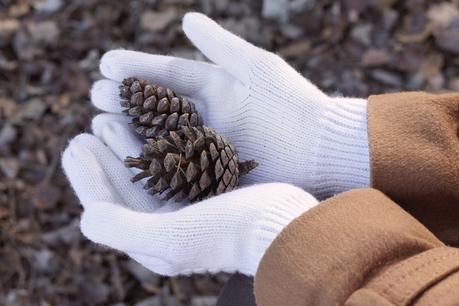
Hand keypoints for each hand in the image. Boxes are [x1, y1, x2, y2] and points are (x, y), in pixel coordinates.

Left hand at [62, 133, 317, 274]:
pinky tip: (152, 124)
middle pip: (125, 189)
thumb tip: (85, 218)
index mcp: (155, 242)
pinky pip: (172, 164)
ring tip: (110, 117)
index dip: (87, 177)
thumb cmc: (231, 232)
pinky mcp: (209, 190)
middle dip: (104, 158)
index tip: (75, 143)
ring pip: (147, 173)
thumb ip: (123, 229)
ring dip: (127, 146)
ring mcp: (189, 208)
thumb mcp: (173, 236)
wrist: (287, 224)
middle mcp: (169, 227)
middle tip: (87, 127)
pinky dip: (157, 144)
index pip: (108, 209)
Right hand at [91, 12, 369, 198]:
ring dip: (131, 132)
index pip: (168, 76)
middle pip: (158, 108)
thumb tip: (185, 18)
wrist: (324, 149)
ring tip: (99, 124)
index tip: (106, 63)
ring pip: (162, 138)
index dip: (138, 68)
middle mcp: (205, 118)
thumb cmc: (294, 104)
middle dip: (126, 100)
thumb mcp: (257, 67)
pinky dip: (154, 165)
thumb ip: (221, 45)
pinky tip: (128, 161)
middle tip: (94, 95)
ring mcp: (207, 148)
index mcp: (214, 89)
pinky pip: (178, 169)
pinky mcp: (213, 176)